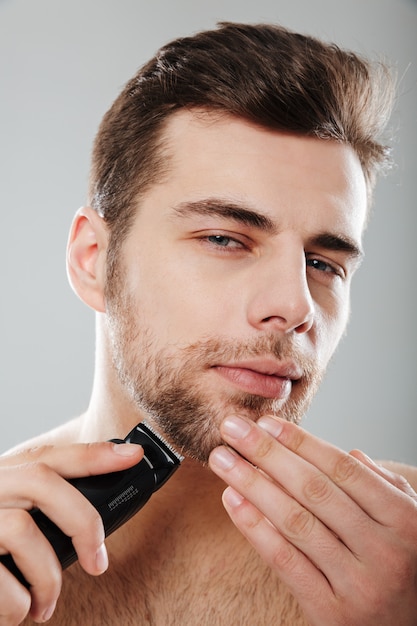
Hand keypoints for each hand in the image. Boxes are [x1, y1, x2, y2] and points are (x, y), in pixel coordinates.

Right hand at [0, 441, 142, 623]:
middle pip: (43, 480)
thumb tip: (91, 528)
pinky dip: (17, 605)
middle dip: (83, 520)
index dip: (94, 454)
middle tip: (100, 560)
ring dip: (47, 578)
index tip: (133, 455)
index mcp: (0, 476)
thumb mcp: (4, 514)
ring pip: (23, 532)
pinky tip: (16, 612)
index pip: (51, 455)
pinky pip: (3, 582)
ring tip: (44, 605)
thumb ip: (35, 511)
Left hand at [209, 415, 416, 625]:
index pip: (342, 469)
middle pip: (313, 489)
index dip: (301, 442)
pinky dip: (254, 527)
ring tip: (222, 459)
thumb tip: (349, 453)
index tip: (266, 422)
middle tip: (232, 428)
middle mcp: (384, 550)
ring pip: (295, 521)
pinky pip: (285, 561)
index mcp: (404, 519)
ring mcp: (358, 584)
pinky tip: (231, 500)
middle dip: (267, 453)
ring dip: (251, 483)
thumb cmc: (405, 570)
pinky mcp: (331, 613)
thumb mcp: (409, 524)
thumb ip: (383, 486)